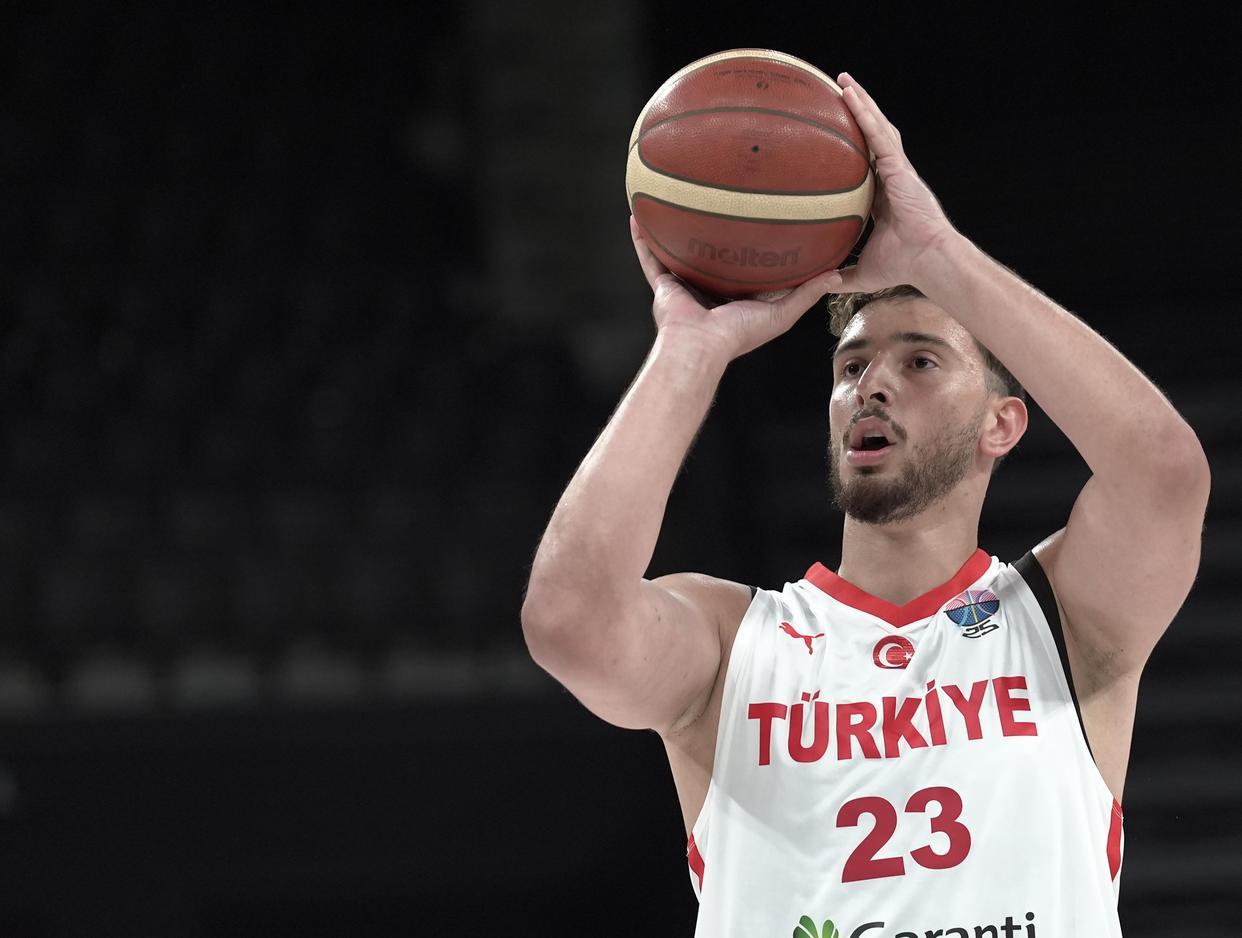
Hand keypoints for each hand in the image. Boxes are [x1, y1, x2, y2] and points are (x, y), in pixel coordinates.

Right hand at [630, 216, 839, 362]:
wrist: (700, 347)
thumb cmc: (739, 335)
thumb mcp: (781, 312)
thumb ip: (806, 293)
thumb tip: (838, 275)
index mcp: (733, 295)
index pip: (744, 265)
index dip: (750, 244)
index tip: (760, 217)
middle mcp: (707, 288)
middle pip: (709, 253)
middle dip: (712, 231)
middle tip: (718, 198)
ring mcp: (683, 285)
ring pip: (676, 250)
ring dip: (672, 229)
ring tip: (673, 199)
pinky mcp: (662, 286)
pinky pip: (649, 257)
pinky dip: (641, 239)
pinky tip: (637, 214)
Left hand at [824, 73, 958, 293]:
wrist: (928, 261)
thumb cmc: (903, 267)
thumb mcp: (863, 272)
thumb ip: (840, 275)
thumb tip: (816, 286)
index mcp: (884, 196)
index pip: (865, 163)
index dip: (853, 146)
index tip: (836, 135)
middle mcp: (891, 177)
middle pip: (873, 136)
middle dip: (858, 112)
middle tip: (838, 92)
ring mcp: (897, 169)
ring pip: (877, 127)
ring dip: (861, 102)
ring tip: (843, 81)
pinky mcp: (900, 167)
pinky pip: (879, 135)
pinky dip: (865, 114)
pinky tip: (851, 96)